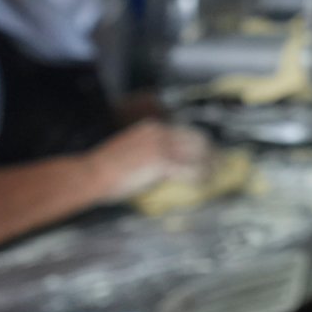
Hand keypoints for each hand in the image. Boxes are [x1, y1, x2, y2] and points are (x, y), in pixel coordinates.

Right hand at [86, 120, 208, 201]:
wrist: (90, 173)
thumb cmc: (106, 167)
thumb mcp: (131, 149)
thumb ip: (151, 150)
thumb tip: (169, 163)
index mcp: (153, 127)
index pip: (186, 131)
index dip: (201, 143)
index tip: (210, 152)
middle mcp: (160, 132)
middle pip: (198, 139)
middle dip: (211, 152)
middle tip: (221, 164)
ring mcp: (161, 147)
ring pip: (198, 154)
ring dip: (210, 165)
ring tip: (216, 175)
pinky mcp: (161, 163)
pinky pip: (190, 170)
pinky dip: (200, 177)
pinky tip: (204, 184)